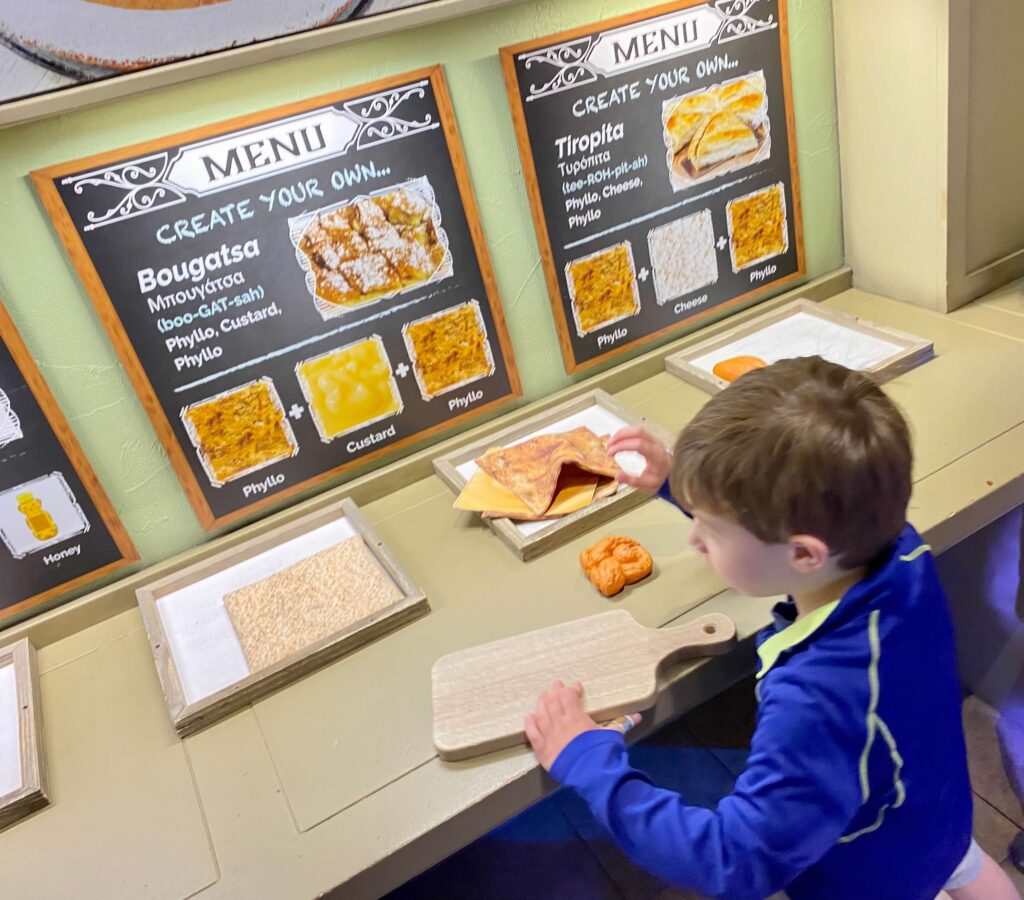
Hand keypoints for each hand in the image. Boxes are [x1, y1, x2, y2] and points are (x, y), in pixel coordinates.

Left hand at [524, 681, 641, 770]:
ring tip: (543, 697)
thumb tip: (637, 716)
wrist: (593, 775)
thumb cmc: (604, 753)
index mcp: (577, 717)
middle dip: (554, 691)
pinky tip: (529, 716)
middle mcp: (560, 723)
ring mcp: (550, 736)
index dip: (571, 689)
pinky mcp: (543, 750)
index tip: (575, 687)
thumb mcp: (614, 736)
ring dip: (541, 703)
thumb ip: (622, 723)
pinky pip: (532, 734)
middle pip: (553, 701)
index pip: (569, 696)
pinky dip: (529, 724)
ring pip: (541, 714)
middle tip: (556, 685)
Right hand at [607, 425, 671, 491]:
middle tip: (609, 445)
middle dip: (620, 436)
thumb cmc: (661, 479)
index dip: (622, 446)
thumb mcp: (647, 485)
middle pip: (637, 431)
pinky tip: (619, 440)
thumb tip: (617, 475)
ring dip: (622, 433)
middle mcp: (656, 444)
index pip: (638, 444)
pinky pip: (638, 430)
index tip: (610, 453)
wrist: (674, 475)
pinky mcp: (652, 438)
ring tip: (612, 442)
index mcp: (656, 455)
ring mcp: (655, 439)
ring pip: (637, 428)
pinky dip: (627, 432)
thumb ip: (632, 480)